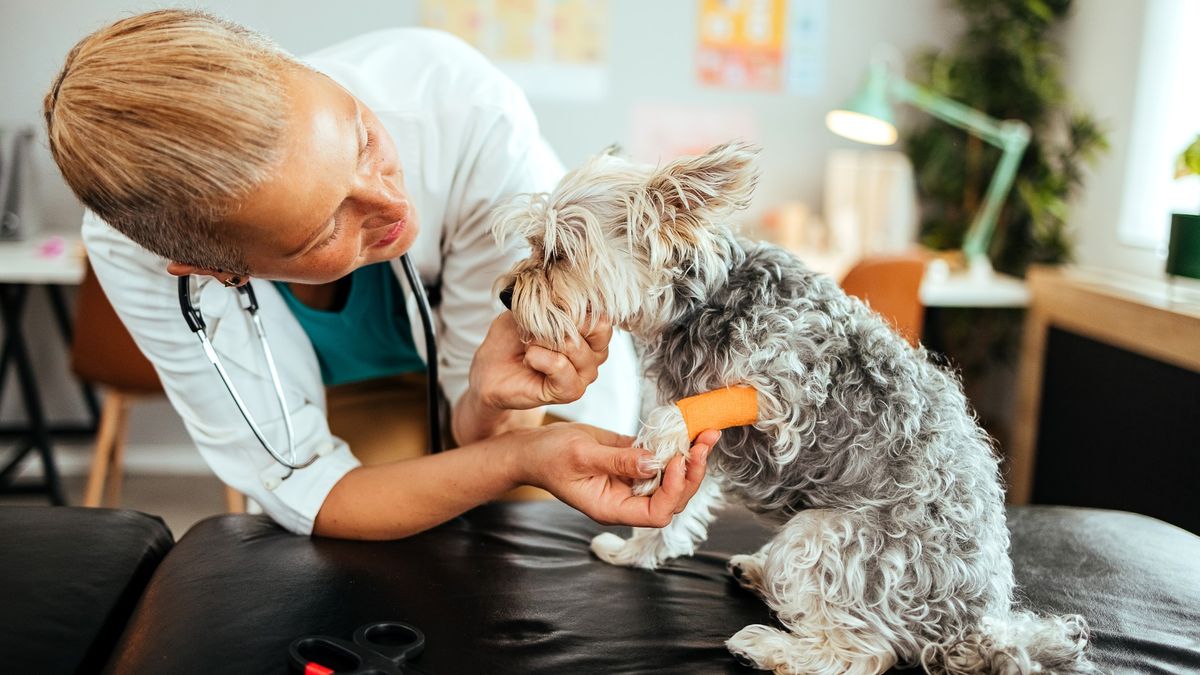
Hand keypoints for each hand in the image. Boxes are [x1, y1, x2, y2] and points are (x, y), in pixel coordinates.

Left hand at [469, 312, 610, 410]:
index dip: (575, 307)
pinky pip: (562, 368)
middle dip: (563, 322)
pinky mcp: (571, 391)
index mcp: (590, 332)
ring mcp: (585, 374)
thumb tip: (564, 299)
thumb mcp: (526, 310)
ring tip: (529, 345)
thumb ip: (549, 303)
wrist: (491, 370)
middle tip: (538, 328)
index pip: (601, 313)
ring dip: (545, 341)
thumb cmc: (511, 339)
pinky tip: (530, 359)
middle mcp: (594, 353)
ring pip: (577, 348)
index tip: (549, 308)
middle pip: (598, 329)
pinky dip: (541, 359)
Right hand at [518, 423, 719, 527]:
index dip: (673, 491)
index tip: (677, 462)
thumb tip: (655, 462)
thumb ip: (619, 460)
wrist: (532, 449)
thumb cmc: (548, 456)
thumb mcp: (581, 454)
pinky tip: (687, 429)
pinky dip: (676, 446)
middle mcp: (626, 500)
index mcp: (612, 508)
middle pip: (672, 499)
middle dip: (691, 473)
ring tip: (705, 434)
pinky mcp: (632, 463)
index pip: (656, 513)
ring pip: (672, 479)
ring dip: (691, 458)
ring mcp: (631, 482)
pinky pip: (661, 459)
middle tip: (704, 443)